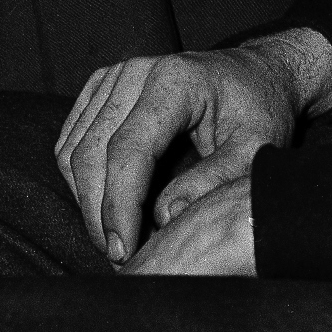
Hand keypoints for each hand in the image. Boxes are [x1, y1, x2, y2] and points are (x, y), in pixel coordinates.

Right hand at [54, 29, 331, 263]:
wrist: (255, 75)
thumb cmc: (260, 113)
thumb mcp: (257, 148)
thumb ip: (216, 179)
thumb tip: (165, 216)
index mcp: (175, 80)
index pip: (129, 150)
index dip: (120, 206)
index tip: (124, 251)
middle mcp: (135, 72)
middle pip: (92, 153)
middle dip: (100, 214)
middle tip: (122, 259)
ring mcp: (112, 78)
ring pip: (73, 151)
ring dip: (87, 203)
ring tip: (119, 240)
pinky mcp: (99, 89)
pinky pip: (70, 143)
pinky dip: (81, 183)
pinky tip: (108, 211)